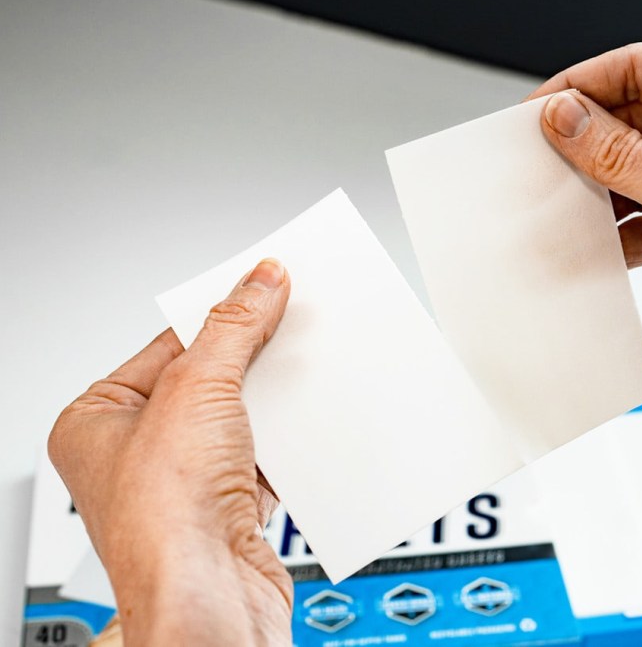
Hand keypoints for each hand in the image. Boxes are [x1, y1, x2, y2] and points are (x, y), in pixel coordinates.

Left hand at [49, 259, 292, 644]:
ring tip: (299, 374)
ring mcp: (184, 480)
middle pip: (208, 377)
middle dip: (252, 356)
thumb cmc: (164, 520)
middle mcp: (136, 452)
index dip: (217, 313)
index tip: (260, 285)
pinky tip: (303, 424)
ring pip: (240, 416)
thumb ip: (232, 328)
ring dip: (273, 399)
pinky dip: (286, 438)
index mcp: (97, 420)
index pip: (167, 343)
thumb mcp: (196, 390)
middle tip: (287, 320)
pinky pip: (262, 453)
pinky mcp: (226, 504)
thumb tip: (260, 282)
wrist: (210, 600)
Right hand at [530, 43, 641, 492]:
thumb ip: (620, 154)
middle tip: (536, 164)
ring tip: (558, 207)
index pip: (641, 69)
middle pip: (633, 118)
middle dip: (585, 146)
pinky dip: (620, 227)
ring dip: (599, 190)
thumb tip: (565, 120)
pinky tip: (593, 244)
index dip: (581, 89)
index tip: (535, 113)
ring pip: (636, 165)